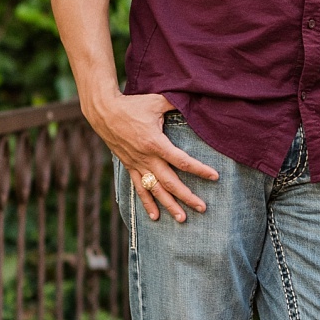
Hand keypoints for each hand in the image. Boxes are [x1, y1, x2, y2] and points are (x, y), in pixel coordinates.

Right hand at [85, 89, 217, 223]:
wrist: (104, 112)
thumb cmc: (132, 105)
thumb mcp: (156, 101)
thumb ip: (175, 104)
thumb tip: (193, 101)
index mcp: (156, 143)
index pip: (182, 161)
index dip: (200, 170)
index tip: (215, 176)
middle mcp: (147, 158)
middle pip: (170, 182)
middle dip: (187, 196)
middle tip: (202, 208)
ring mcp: (137, 164)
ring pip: (155, 190)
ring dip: (169, 205)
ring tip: (182, 219)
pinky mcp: (130, 166)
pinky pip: (139, 188)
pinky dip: (147, 203)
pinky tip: (155, 217)